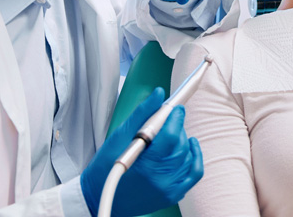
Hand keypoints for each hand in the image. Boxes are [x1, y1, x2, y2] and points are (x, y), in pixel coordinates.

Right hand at [80, 88, 202, 216]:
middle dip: (176, 127)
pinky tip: (188, 146)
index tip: (176, 108)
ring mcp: (168, 190)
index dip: (176, 117)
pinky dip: (194, 157)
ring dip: (182, 141)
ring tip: (169, 135)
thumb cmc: (104, 168)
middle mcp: (160, 180)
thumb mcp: (119, 137)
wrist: (98, 198)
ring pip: (188, 156)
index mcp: (145, 165)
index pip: (171, 135)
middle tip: (167, 121)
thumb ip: (142, 114)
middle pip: (180, 144)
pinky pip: (194, 173)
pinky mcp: (171, 196)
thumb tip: (159, 93)